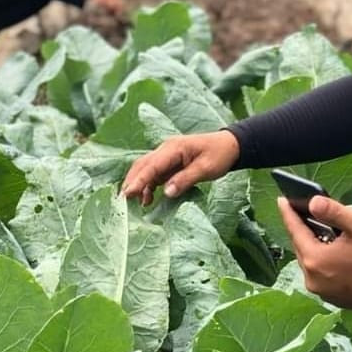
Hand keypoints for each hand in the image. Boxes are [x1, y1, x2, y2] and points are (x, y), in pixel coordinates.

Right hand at [122, 130, 239, 204]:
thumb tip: (167, 193)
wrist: (229, 146)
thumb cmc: (220, 155)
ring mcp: (166, 156)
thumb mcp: (206, 169)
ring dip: (138, 185)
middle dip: (131, 182)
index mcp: (174, 148)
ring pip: (145, 170)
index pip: (152, 165)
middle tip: (122, 202)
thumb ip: (186, 179)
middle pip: (142, 165)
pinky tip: (147, 200)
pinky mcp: (169, 164)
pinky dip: (147, 186)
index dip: (139, 180)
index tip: (127, 194)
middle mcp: (166, 150)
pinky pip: (153, 174)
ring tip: (133, 204)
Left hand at [282, 196, 351, 310]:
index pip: (295, 230)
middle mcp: (315, 281)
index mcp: (316, 260)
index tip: (282, 200)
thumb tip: (312, 202)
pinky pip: (323, 276)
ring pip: (313, 263)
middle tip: (303, 212)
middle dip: (303, 229)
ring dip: (315, 247)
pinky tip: (336, 252)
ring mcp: (326, 293)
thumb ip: (333, 211)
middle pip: (302, 248)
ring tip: (320, 231)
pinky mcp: (337, 300)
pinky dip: (325, 262)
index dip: (289, 213)